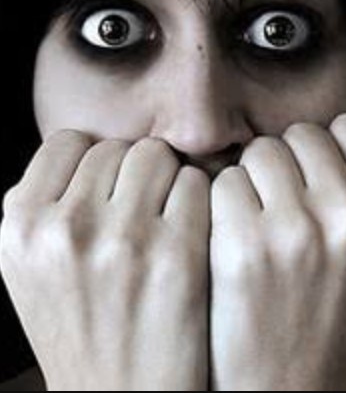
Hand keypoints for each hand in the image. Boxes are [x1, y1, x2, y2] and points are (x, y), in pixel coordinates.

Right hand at [0, 131, 210, 390]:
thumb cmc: (82, 330)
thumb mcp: (34, 268)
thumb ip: (50, 204)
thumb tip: (88, 153)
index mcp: (22, 226)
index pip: (69, 142)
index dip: (94, 158)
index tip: (109, 182)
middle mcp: (67, 227)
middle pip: (118, 147)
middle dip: (133, 170)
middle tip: (142, 204)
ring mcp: (124, 238)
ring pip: (157, 155)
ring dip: (166, 177)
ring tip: (165, 215)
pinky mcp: (178, 253)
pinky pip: (195, 183)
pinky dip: (196, 197)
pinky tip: (191, 228)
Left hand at [210, 108, 345, 390]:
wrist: (290, 381)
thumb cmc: (334, 309)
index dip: (327, 148)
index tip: (315, 174)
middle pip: (300, 134)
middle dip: (288, 162)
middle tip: (284, 204)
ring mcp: (295, 230)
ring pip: (259, 151)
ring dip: (255, 178)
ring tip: (260, 220)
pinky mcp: (242, 245)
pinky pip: (224, 181)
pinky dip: (224, 202)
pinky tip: (235, 236)